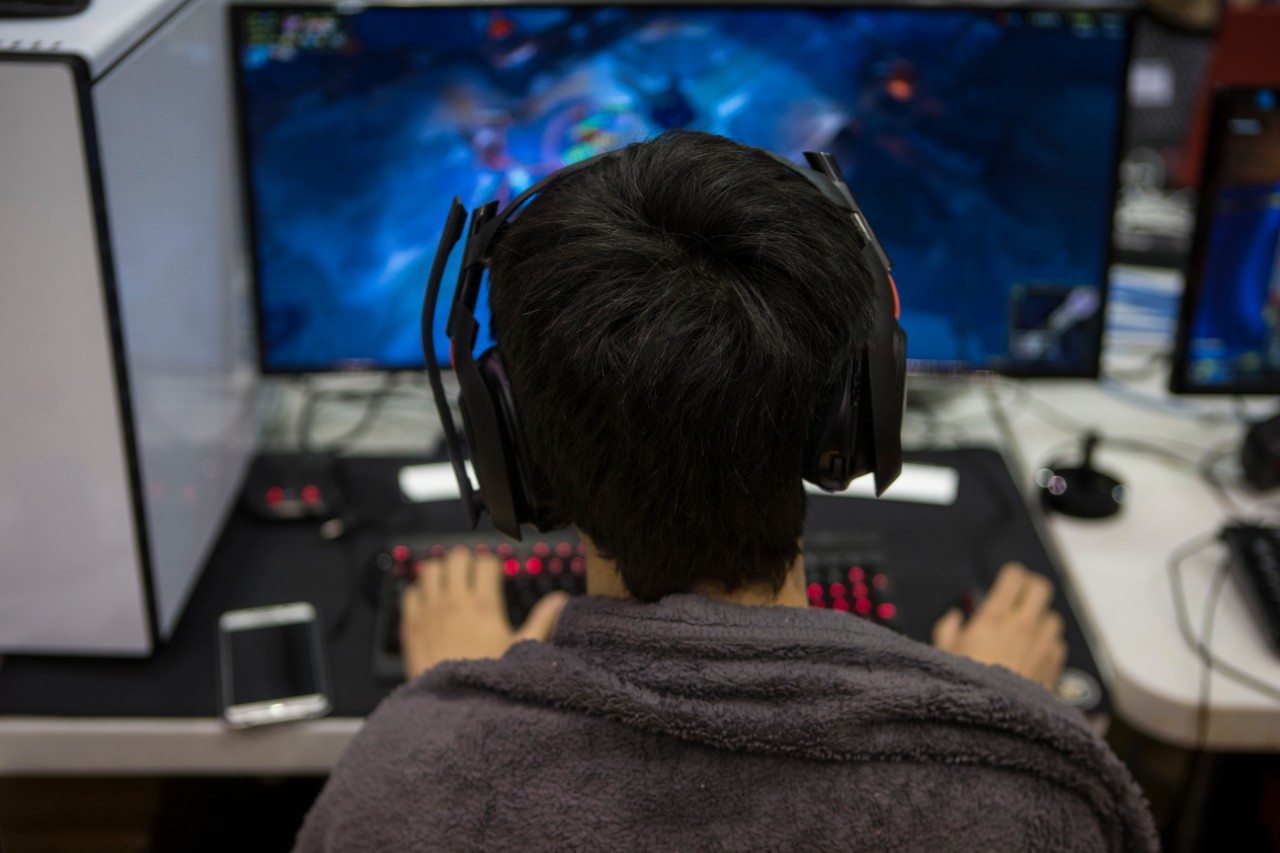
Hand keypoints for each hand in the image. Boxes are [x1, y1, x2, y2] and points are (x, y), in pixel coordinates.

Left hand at [400, 546, 569, 680]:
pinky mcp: (411, 624)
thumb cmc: (487, 676)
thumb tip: (560, 600)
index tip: (495, 573)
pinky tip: (429, 601)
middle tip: (472, 572)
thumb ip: (541, 620)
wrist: (450, 705)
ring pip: (430, 569)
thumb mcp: (520, 649)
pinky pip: (410, 592)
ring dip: (441, 571)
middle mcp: (454, 601)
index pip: (486, 563)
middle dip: (466, 561)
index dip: (492, 565)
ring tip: (449, 581)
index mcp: (483, 604)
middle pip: (456, 558)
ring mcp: (429, 610)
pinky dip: (419, 591)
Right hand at [931, 562, 1067, 690]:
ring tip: (1029, 629)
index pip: (1014, 578)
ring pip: (1053, 617)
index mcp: (994, 618)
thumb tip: (954, 618)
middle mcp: (1023, 626)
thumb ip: (948, 629)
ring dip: (1042, 619)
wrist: (995, 722)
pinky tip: (1037, 654)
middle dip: (1032, 588)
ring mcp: (1043, 646)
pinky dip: (1050, 644)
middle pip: (1041, 589)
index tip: (1009, 579)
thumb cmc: (967, 686)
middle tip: (1023, 595)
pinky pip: (1059, 645)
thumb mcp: (944, 654)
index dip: (1012, 575)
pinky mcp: (1055, 667)